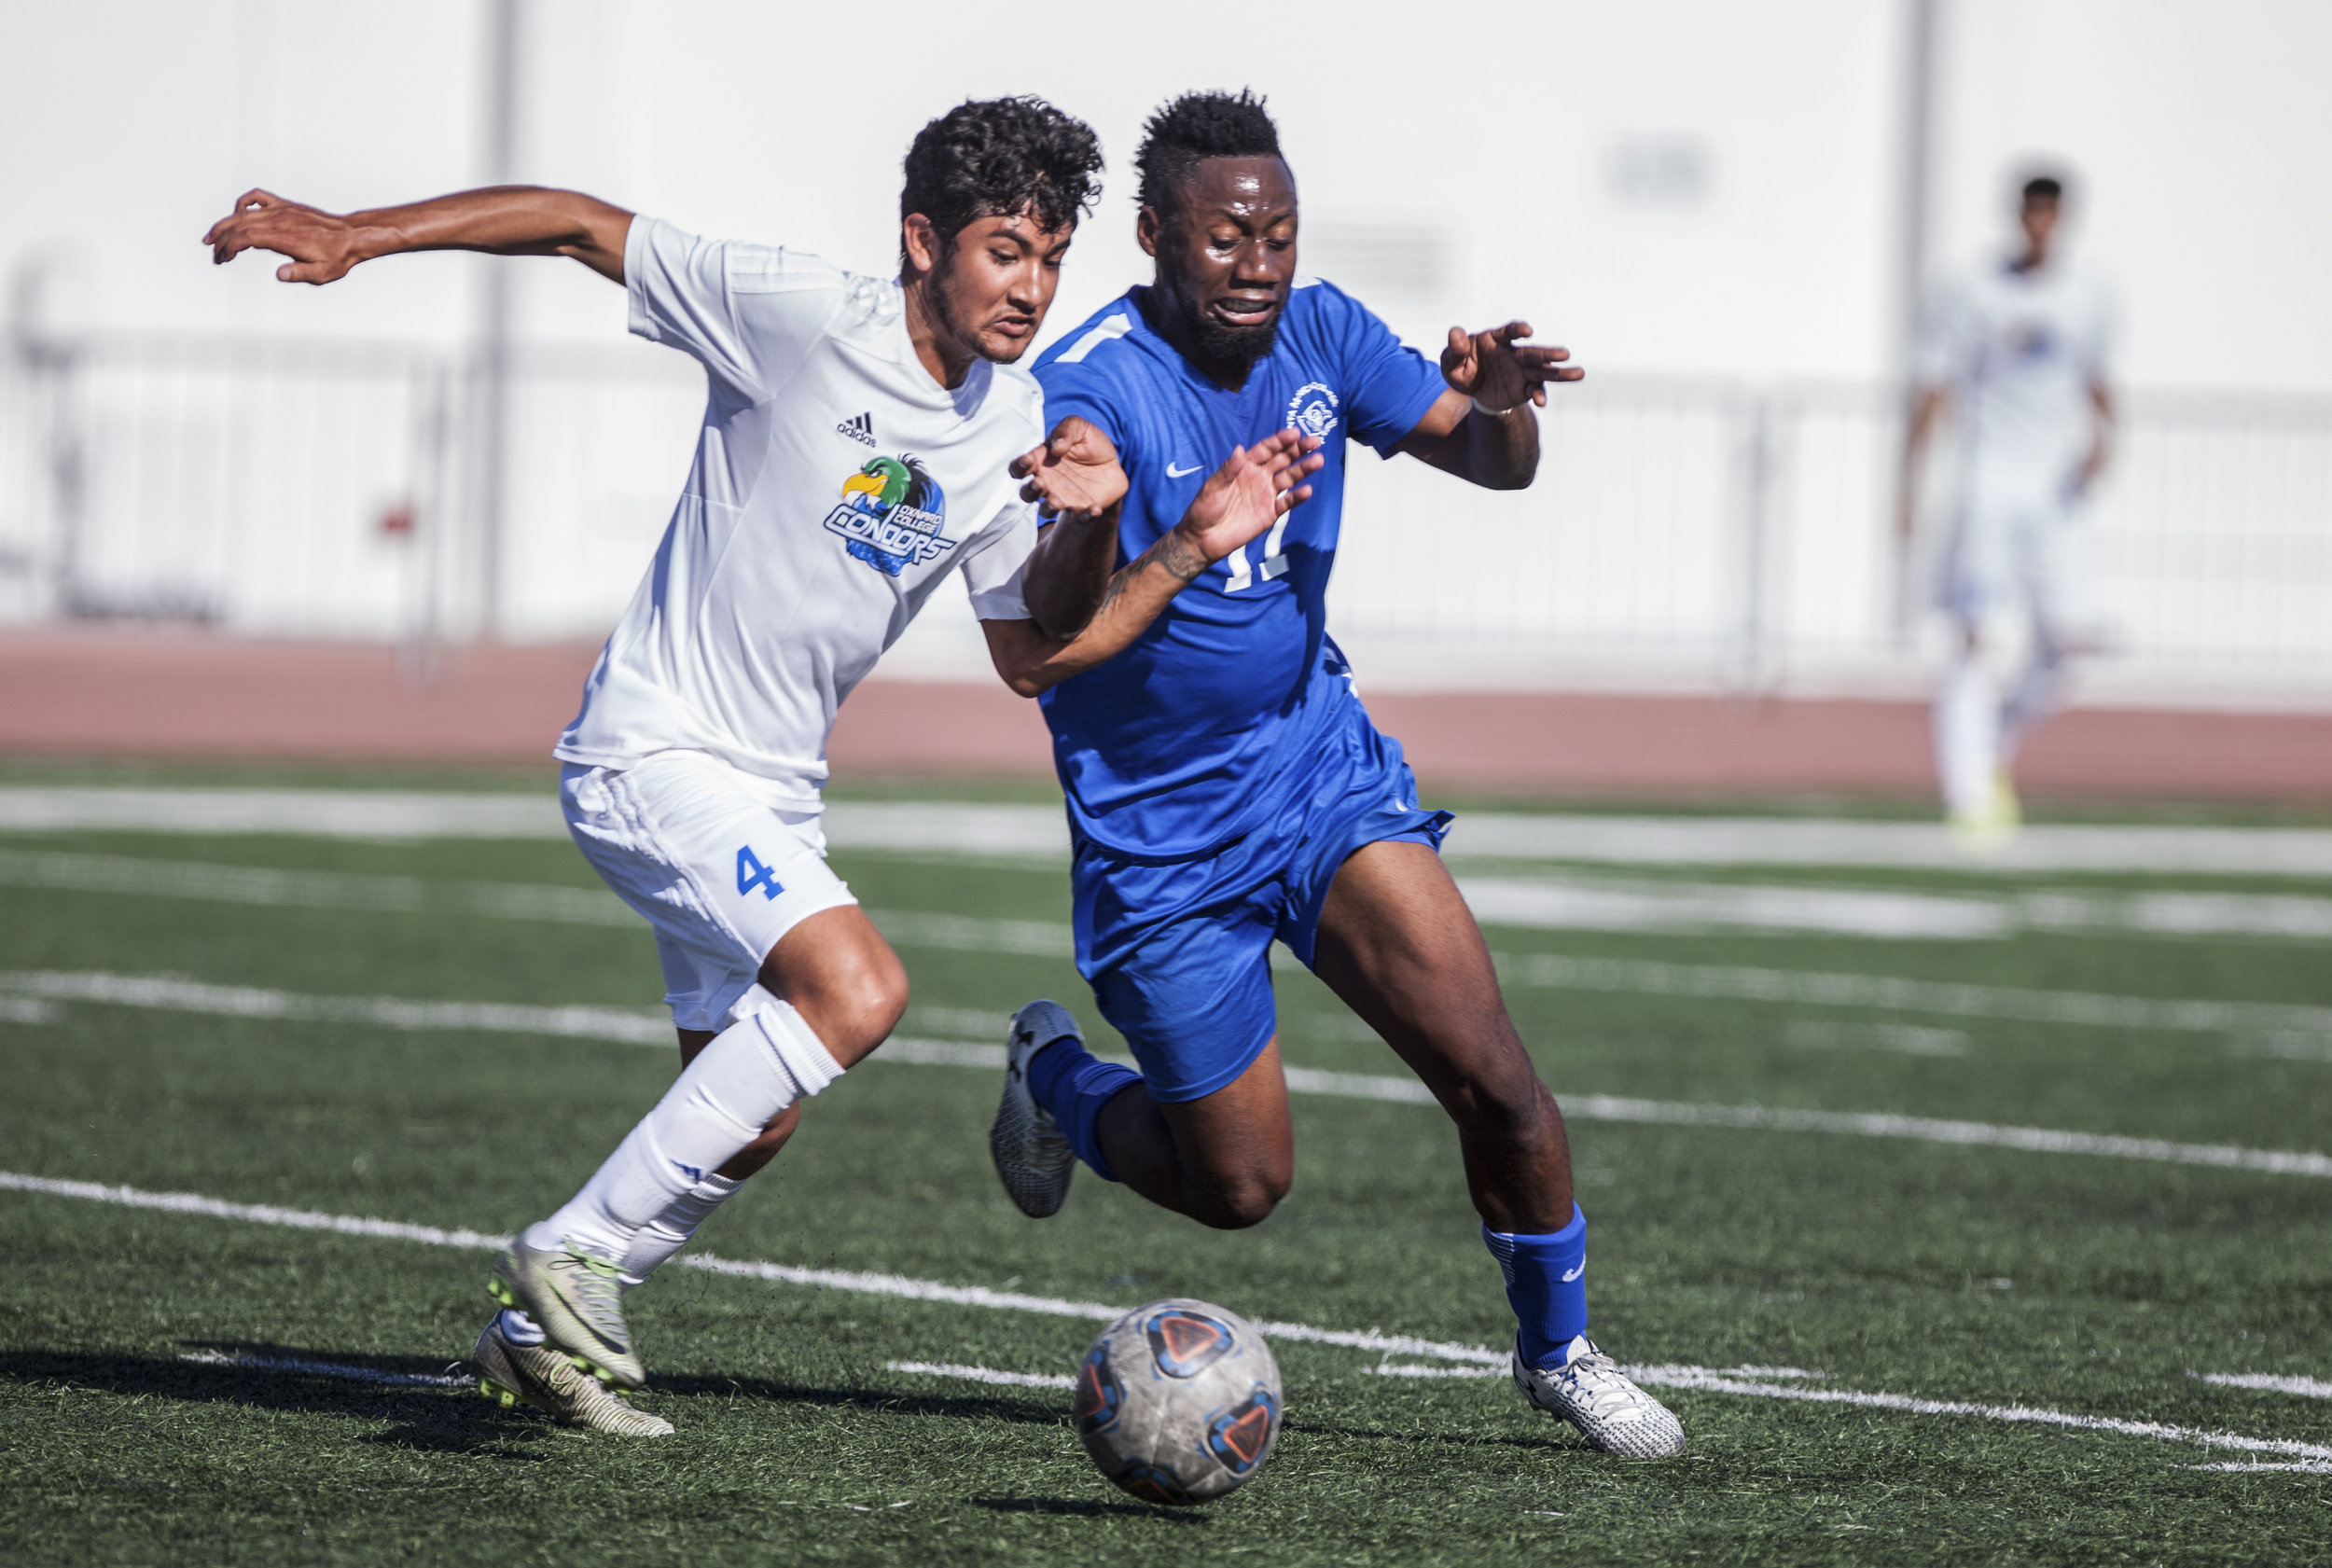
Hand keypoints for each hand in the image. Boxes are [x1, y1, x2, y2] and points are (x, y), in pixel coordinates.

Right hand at [204, 190, 371, 283]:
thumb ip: (300, 273)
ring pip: (243, 212)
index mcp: (286, 237)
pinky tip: (236, 214)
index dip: (230, 246)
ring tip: (212, 238)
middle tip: (214, 254)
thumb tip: (280, 274)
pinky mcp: (285, 205)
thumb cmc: (337, 257)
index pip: (248, 237)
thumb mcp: (323, 273)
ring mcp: (282, 210)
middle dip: (222, 239)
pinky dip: (242, 203)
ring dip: (225, 225)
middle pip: (240, 224)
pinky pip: (257, 197)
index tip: (224, 258)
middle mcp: (281, 220)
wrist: (351, 236)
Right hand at [1011, 416, 1127, 520]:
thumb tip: (1056, 447)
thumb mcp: (1079, 427)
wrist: (1111, 462)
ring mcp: (1062, 498)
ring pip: (1046, 510)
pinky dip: (1085, 516)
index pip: (1019, 468)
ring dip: (1049, 507)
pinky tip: (1094, 510)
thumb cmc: (1089, 443)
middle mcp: (1047, 483)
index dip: (1018, 467)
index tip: (1027, 462)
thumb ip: (1065, 431)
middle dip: (1030, 490)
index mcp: (1040, 461)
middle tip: (1040, 483)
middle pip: (1027, 493)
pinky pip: (1080, 517)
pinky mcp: (1081, 509)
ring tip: (1057, 502)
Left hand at [1168, 429, 1323, 570]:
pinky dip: (1297, 497)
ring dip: (1303, 469)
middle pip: (1282, 460)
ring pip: (1289, 478)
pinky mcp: (1270, 513)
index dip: (1280, 441)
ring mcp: (1266, 494)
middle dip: (1298, 450)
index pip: (1266, 449)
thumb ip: (1228, 470)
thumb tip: (1240, 449)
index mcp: (1245, 466)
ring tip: (1318, 460)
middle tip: (1314, 441)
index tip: (1294, 433)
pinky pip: (1287, 502)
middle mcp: (1259, 477)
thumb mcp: (1213, 486)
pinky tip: (1307, 490)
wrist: (1204, 538)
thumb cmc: (1204, 508)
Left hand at [1440, 321, 1580, 411]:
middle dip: (1548, 353)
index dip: (1518, 329)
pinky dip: (1539, 395)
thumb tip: (1455, 333)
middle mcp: (1513, 353)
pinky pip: (1535, 390)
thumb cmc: (1462, 367)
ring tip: (1580, 374)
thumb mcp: (1451, 361)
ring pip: (1543, 370)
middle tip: (1565, 354)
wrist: (1471, 389)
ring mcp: (1521, 370)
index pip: (1509, 332)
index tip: (1527, 331)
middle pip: (1533, 352)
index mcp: (1496, 340)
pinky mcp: (1524, 387)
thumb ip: (1454, 349)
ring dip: (1560, 372)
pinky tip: (1541, 402)